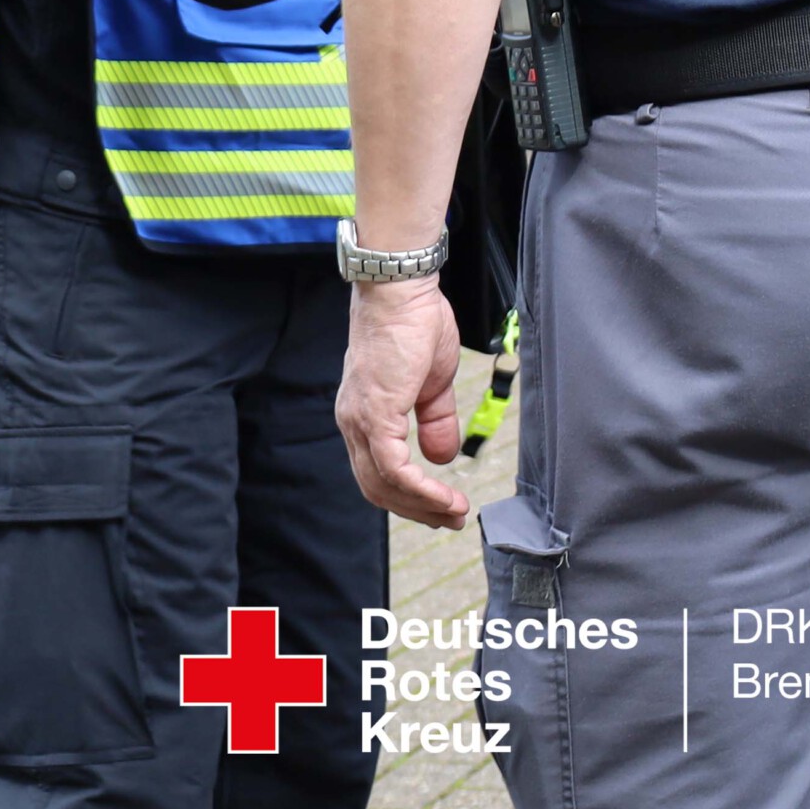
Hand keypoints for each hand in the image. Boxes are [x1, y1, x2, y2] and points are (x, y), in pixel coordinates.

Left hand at [335, 278, 470, 526]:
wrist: (402, 289)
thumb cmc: (415, 324)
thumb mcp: (433, 383)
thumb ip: (435, 421)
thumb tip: (442, 459)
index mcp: (363, 414)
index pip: (378, 473)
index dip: (410, 497)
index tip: (445, 508)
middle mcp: (353, 421)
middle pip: (376, 488)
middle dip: (417, 511)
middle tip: (453, 520)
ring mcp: (360, 418)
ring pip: (383, 485)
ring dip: (423, 506)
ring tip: (456, 513)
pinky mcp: (374, 413)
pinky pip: (394, 468)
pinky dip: (421, 490)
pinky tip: (446, 496)